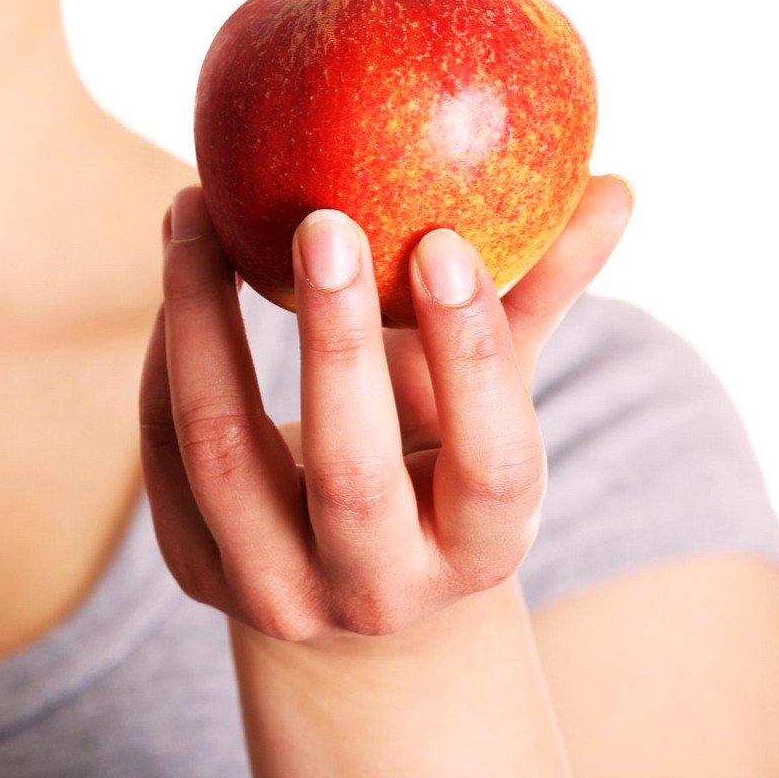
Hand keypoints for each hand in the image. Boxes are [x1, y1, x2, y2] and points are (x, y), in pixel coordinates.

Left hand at [138, 175, 633, 644]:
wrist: (345, 589)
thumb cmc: (436, 461)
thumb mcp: (494, 401)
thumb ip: (537, 300)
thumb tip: (614, 185)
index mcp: (479, 551)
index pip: (492, 463)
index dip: (473, 355)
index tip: (445, 239)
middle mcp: (377, 592)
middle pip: (349, 473)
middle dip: (335, 340)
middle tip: (320, 216)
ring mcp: (273, 591)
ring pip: (221, 450)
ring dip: (203, 317)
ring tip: (198, 206)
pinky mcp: (190, 569)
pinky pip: (164, 443)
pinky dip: (170, 345)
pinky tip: (181, 257)